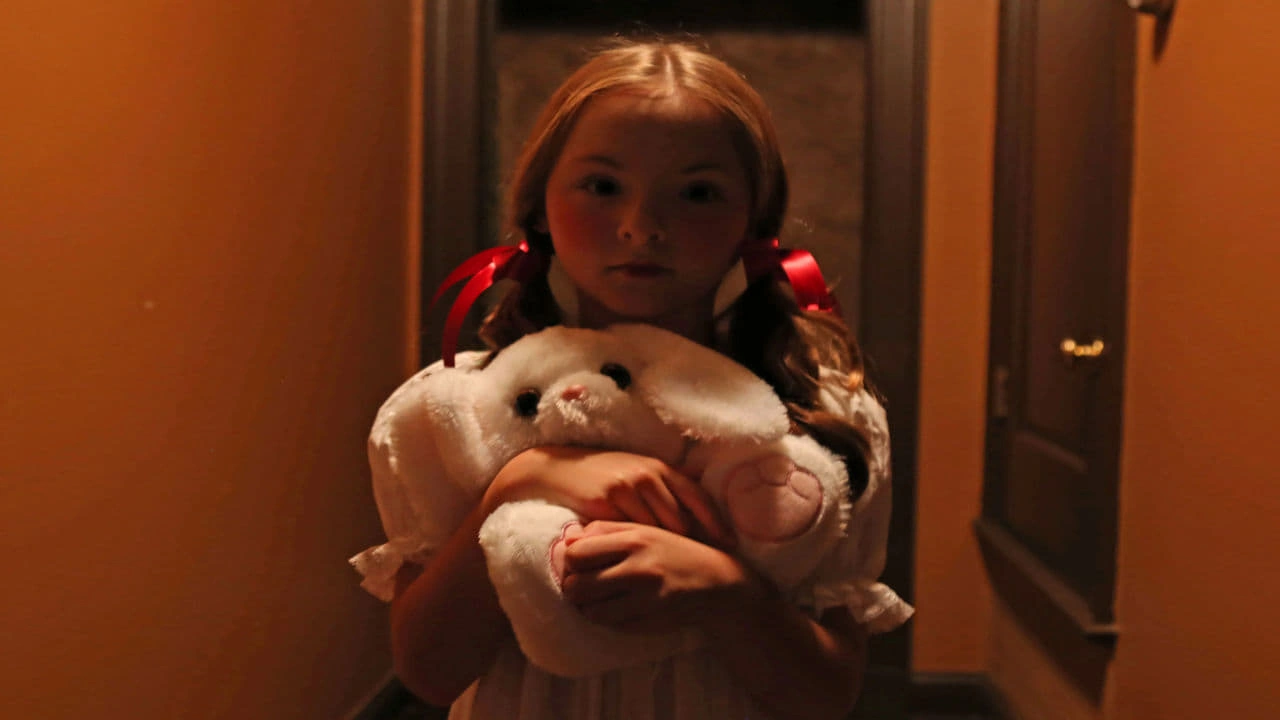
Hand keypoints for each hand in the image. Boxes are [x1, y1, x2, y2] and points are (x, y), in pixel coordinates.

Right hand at [484, 446, 734, 547]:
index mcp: (660, 467)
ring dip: (671, 550)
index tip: (730, 545)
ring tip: (683, 571)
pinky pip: (633, 533)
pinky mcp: (610, 501)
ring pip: (660, 527)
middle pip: (685, 516)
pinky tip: (647, 566)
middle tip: (712, 564)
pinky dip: (641, 550)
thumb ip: (662, 490)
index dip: (716, 523)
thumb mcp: (635, 475)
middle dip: (698, 541)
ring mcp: (629, 487)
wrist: (558, 470)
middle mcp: (649, 475)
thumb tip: (692, 520)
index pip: (698, 496)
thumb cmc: (601, 476)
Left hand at [559, 520, 760, 633]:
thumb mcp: (644, 530)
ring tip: (598, 599)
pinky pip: (610, 625)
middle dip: (574, 588)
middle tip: (583, 586)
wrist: (716, 584)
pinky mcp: (650, 620)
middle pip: (576, 585)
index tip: (577, 565)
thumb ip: (603, 530)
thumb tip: (566, 541)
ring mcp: (645, 598)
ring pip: (590, 611)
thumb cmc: (674, 552)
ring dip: (588, 607)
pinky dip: (607, 619)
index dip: (569, 562)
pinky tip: (618, 609)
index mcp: (634, 539)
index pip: (576, 554)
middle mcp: (638, 568)